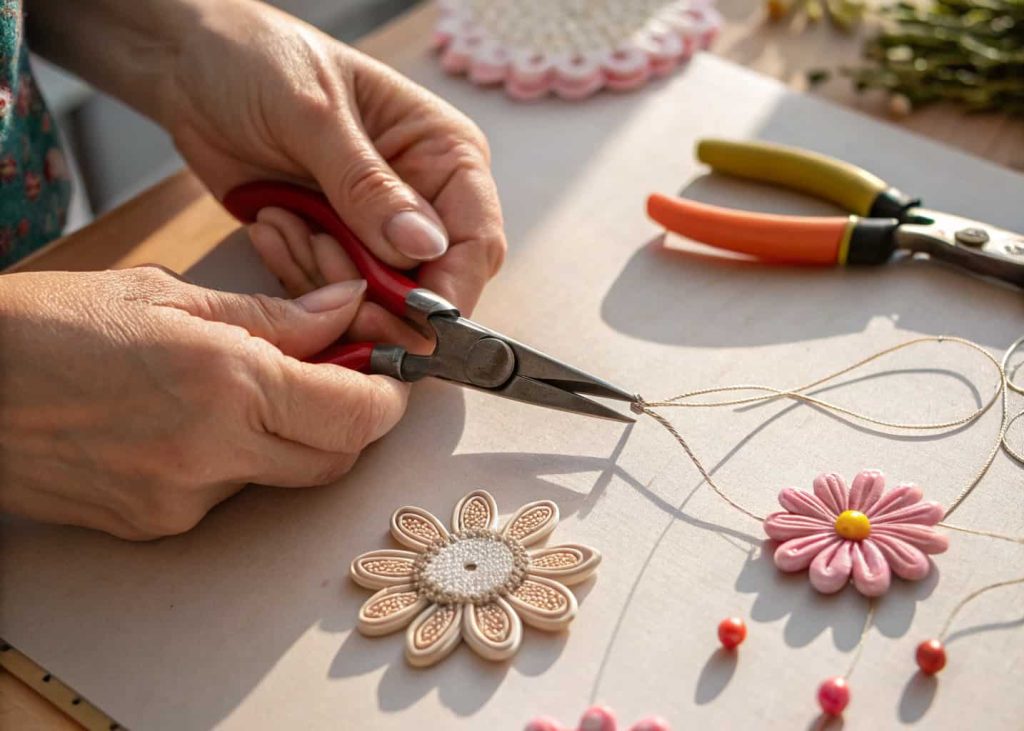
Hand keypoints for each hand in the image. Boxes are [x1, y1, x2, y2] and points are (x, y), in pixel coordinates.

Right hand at [0, 268, 406, 538]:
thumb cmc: (52, 327)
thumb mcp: (170, 297)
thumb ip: (276, 316)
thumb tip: (344, 311)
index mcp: (226, 384)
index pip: (356, 413)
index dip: (389, 395)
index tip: (389, 372)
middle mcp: (212, 454)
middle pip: (335, 459)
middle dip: (350, 421)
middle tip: (335, 377)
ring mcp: (181, 500)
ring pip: (282, 478)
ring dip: (289, 438)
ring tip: (241, 388)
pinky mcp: (154, 525)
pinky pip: (228, 495)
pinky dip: (235, 460)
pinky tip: (192, 421)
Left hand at [166, 1, 505, 315]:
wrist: (192, 64)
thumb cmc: (261, 60)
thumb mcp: (314, 115)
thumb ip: (368, 186)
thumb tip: (424, 246)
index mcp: (445, 154)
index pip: (476, 242)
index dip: (448, 291)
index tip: (404, 314)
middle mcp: (423, 198)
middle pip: (433, 286)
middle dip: (378, 297)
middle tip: (320, 260)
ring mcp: (377, 229)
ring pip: (379, 302)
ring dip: (323, 277)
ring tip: (279, 219)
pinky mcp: (334, 248)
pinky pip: (331, 296)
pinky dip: (296, 275)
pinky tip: (268, 223)